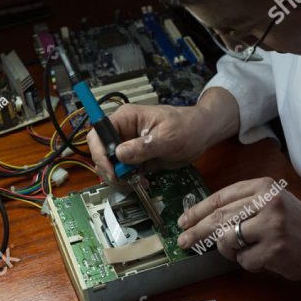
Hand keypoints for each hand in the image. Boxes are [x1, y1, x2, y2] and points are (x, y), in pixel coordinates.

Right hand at [86, 88, 241, 183]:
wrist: (201, 134)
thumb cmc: (187, 127)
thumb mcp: (168, 137)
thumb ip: (144, 146)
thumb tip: (120, 154)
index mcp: (126, 118)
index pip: (99, 133)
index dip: (98, 152)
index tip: (111, 169)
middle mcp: (122, 131)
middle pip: (100, 152)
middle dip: (109, 170)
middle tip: (125, 180)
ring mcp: (128, 146)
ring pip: (109, 165)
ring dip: (119, 178)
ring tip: (138, 182)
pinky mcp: (135, 159)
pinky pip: (122, 172)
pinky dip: (128, 181)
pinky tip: (143, 182)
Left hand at [176, 177, 300, 290]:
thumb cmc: (297, 227)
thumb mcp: (273, 205)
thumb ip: (244, 207)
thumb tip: (203, 219)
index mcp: (265, 187)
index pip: (221, 197)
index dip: (197, 211)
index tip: (182, 221)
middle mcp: (268, 202)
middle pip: (219, 218)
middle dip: (196, 232)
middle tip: (183, 242)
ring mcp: (272, 225)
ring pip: (227, 240)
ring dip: (228, 251)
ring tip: (244, 251)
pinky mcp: (274, 248)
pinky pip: (243, 260)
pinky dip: (247, 263)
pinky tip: (263, 258)